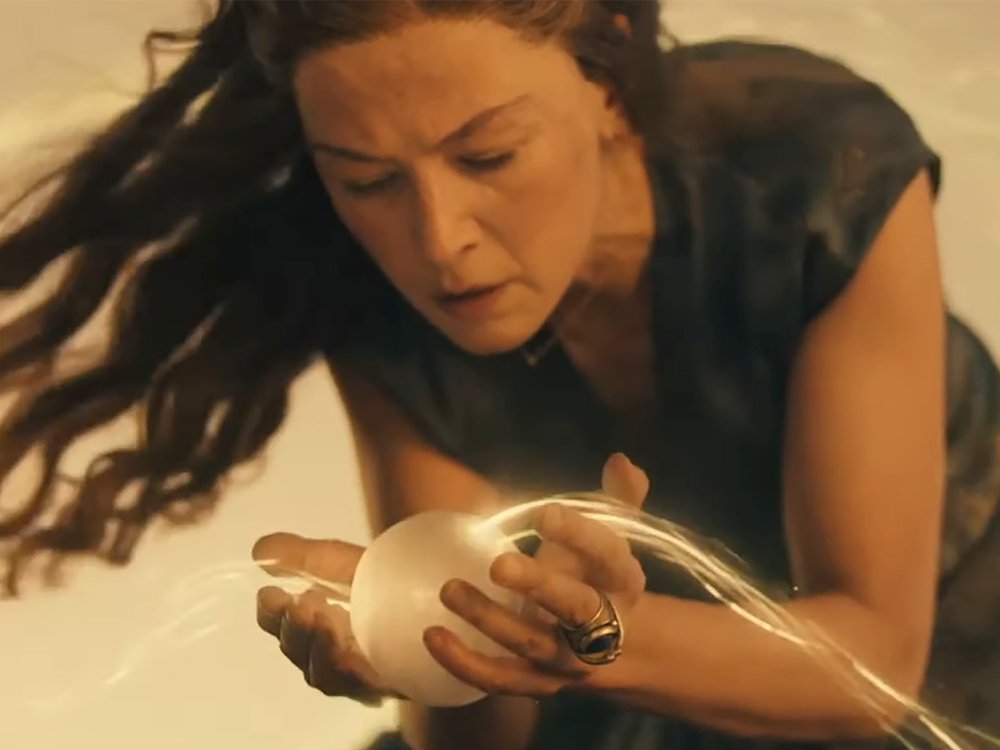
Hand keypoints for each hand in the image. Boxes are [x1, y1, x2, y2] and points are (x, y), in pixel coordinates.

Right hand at [252, 533, 401, 704]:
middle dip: (294, 631)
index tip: (269, 593)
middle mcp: (331, 651)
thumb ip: (303, 556)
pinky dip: (352, 670)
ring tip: (322, 620)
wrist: (437, 588)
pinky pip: (365, 686)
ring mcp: (359, 672)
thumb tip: (259, 550)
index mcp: (315, 623)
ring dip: (319, 648)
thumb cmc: (387, 576)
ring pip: (326, 674)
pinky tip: (348, 650)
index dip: (272, 614)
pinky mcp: (389, 682)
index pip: (283, 626)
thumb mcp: (343, 561)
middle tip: (298, 605)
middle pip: (300, 653)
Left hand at [424, 453, 649, 696]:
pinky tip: (432, 636)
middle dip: (538, 585)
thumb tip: (621, 459)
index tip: (546, 513)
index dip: (580, 534)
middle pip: (575, 608)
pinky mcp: (536, 683)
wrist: (613, 648)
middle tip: (499, 564)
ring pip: (531, 644)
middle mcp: (603, 625)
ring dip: (490, 620)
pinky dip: (465, 663)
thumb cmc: (598, 576)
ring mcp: (568, 660)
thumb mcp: (612, 538)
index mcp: (623, 581)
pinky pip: (500, 679)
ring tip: (449, 590)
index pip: (608, 556)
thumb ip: (617, 498)